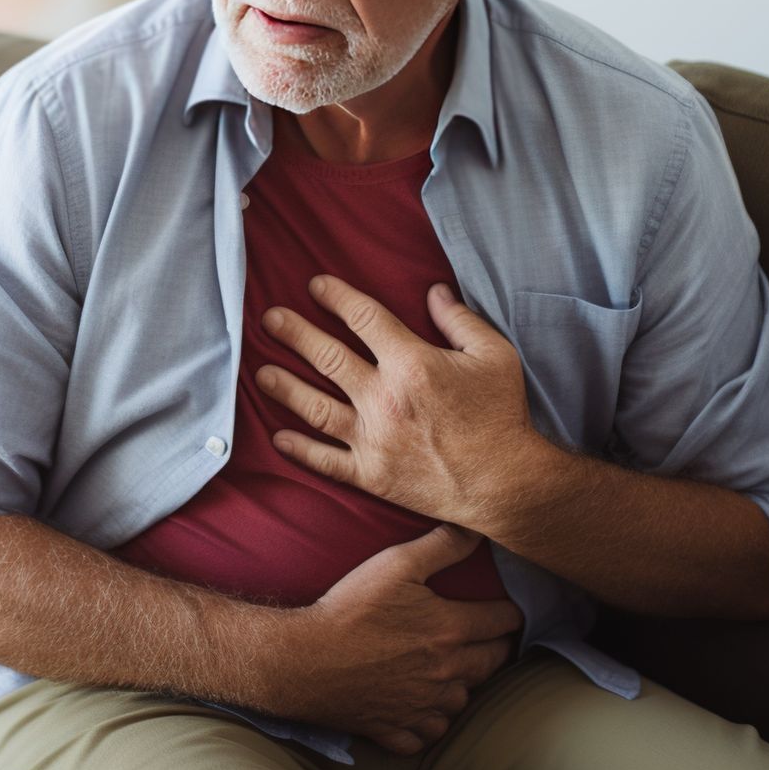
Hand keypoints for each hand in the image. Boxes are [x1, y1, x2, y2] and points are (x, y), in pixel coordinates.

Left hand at [258, 276, 548, 530]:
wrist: (506, 484)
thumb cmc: (503, 416)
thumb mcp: (494, 356)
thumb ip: (460, 320)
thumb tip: (434, 290)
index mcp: (412, 364)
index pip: (363, 319)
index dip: (336, 297)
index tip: (315, 285)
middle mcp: (384, 398)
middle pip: (327, 357)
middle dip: (294, 333)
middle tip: (270, 319)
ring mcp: (373, 439)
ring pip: (315, 408)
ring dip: (285, 388)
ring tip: (262, 373)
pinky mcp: (371, 475)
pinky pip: (326, 460)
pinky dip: (300, 449)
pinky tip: (279, 436)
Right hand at [269, 524, 522, 754]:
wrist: (305, 660)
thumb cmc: (350, 609)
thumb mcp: (396, 564)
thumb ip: (441, 546)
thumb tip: (476, 531)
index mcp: (450, 631)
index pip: (502, 621)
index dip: (509, 612)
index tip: (508, 609)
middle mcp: (445, 672)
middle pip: (491, 663)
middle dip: (496, 647)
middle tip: (491, 638)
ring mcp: (422, 704)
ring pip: (462, 701)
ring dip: (464, 685)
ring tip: (457, 670)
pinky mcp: (396, 726)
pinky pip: (427, 733)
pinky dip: (431, 722)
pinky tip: (424, 707)